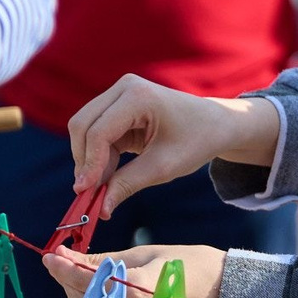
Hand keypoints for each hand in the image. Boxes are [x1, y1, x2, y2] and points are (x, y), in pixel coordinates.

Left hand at [42, 243, 223, 297]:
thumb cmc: (193, 266)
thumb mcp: (148, 255)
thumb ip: (105, 261)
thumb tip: (69, 257)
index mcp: (133, 294)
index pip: (84, 281)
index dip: (62, 268)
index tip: (49, 255)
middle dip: (69, 281)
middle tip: (64, 260)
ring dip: (83, 295)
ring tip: (83, 273)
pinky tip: (105, 291)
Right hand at [67, 75, 280, 213]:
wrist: (214, 124)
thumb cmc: (196, 140)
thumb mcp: (163, 166)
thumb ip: (127, 184)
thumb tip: (99, 209)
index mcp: (138, 96)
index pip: (98, 131)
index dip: (89, 164)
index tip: (84, 193)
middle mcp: (124, 88)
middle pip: (82, 126)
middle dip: (84, 161)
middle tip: (89, 195)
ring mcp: (119, 95)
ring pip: (85, 130)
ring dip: (89, 161)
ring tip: (102, 190)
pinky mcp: (117, 108)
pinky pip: (96, 135)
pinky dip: (98, 158)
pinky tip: (108, 178)